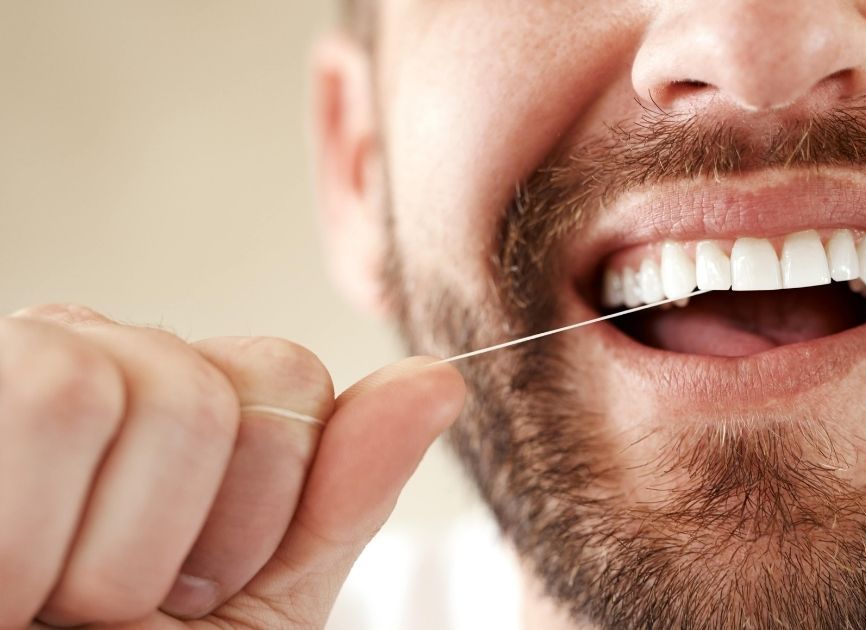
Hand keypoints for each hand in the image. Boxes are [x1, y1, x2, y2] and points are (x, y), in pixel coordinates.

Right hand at [0, 304, 465, 628]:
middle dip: (174, 537)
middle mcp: (100, 365)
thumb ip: (342, 497)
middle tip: (112, 605)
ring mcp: (21, 369)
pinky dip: (26, 542)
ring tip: (47, 597)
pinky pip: (46, 401)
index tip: (200, 589)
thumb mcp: (262, 604)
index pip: (289, 376)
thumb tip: (438, 380)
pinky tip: (7, 585)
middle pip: (203, 385)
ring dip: (94, 552)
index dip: (266, 504)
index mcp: (184, 405)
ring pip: (110, 385)